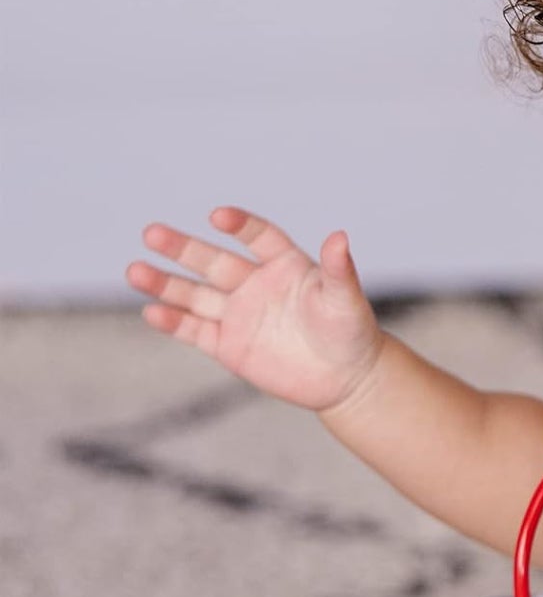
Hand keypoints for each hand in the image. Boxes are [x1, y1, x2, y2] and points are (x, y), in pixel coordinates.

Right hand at [126, 208, 382, 411]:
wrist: (347, 379)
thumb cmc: (352, 333)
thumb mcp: (346, 300)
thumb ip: (339, 270)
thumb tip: (339, 236)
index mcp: (285, 265)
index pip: (259, 237)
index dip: (240, 226)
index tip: (219, 217)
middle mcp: (256, 284)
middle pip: (214, 262)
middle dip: (183, 249)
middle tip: (152, 233)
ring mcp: (239, 314)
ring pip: (196, 295)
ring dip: (165, 284)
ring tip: (135, 271)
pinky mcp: (229, 346)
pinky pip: (196, 331)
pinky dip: (174, 323)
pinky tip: (152, 311)